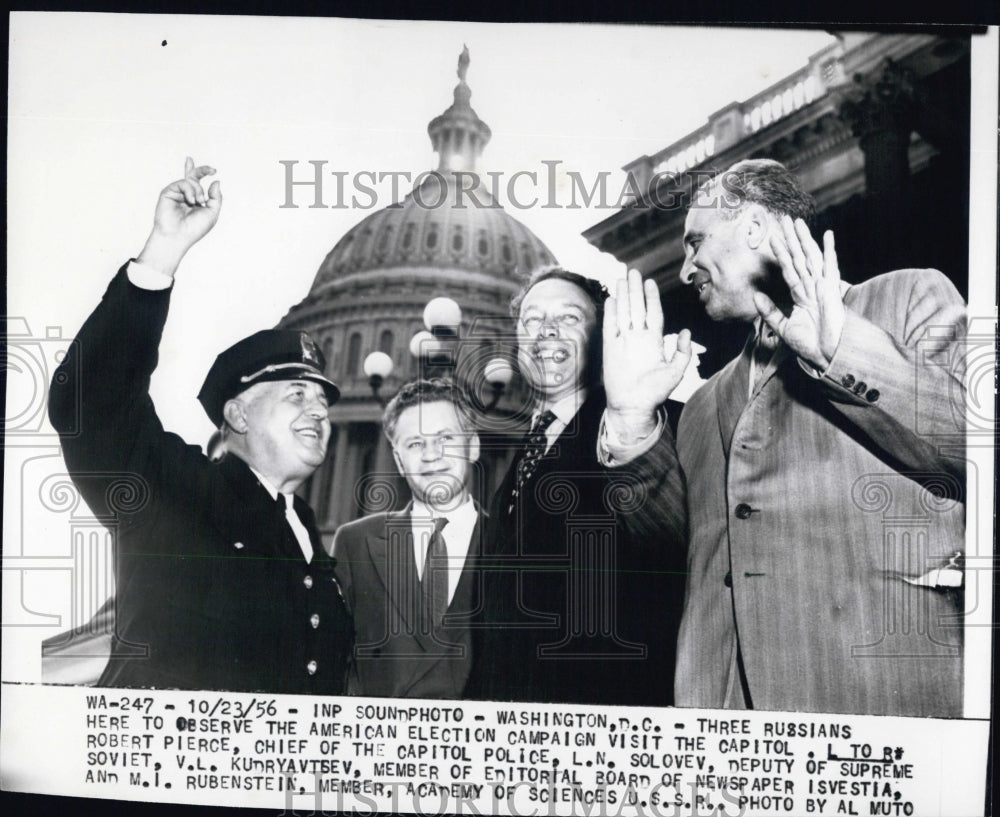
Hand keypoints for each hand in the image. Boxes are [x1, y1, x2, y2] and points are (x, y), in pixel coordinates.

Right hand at [137, 157, 221, 277]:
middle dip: (203, 170)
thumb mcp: (212, 213)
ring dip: (198, 190)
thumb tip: (216, 181)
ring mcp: (177, 193)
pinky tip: (191, 201)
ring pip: (191, 181)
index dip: (204, 173)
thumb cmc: (195, 228)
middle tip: (212, 170)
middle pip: (193, 176)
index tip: (214, 171)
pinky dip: (190, 190)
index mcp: (196, 199)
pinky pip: (182, 183)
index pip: (198, 182)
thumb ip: (216, 197)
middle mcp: (186, 195)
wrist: (178, 235)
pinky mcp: (168, 192)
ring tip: (198, 202)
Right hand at [603, 269, 691, 441]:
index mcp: (654, 341)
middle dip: (635, 289)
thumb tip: (685, 332)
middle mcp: (638, 338)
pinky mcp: (610, 348)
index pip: (653, 313)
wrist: (634, 406)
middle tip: (632, 271)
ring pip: (623, 313)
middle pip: (636, 308)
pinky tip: (612, 299)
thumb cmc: (656, 392)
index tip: (650, 282)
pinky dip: (611, 313)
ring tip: (621, 279)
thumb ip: (682, 352)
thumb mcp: (676, 372)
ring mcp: (623, 341)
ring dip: (623, 296)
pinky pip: (610, 326)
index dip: (651, 297)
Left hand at [755, 216, 844, 370]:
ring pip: (810, 258)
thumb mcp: (783, 328)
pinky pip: (830, 267)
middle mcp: (812, 287)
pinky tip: (827, 235)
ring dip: (804, 239)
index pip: (788, 269)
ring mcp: (823, 287)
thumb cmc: (809, 344)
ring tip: (797, 222)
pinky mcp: (832, 291)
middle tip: (784, 219)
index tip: (772, 237)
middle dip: (791, 239)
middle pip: (799, 258)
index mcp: (801, 295)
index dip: (781, 253)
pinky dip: (829, 251)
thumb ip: (770, 312)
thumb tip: (755, 295)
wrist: (826, 356)